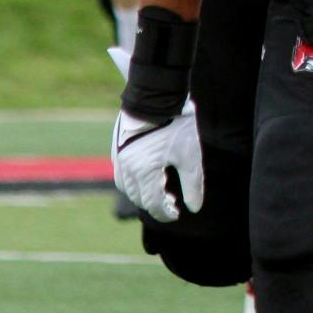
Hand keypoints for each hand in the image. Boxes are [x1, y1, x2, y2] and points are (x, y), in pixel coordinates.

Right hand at [111, 102, 203, 222]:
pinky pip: (121, 175)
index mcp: (144, 173)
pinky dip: (133, 183)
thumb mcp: (191, 156)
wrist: (155, 98)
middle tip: (172, 204)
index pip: (153, 204)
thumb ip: (192, 184)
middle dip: (155, 205)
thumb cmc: (176, 126)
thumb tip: (193, 208)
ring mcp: (119, 159)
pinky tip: (148, 178)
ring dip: (142, 195)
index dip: (165, 213)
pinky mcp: (118, 149)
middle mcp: (127, 169)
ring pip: (127, 188)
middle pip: (138, 198)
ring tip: (161, 193)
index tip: (177, 214)